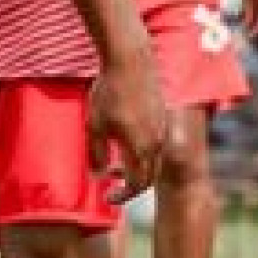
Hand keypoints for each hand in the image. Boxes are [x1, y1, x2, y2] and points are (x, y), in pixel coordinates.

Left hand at [89, 44, 165, 201]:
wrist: (130, 61)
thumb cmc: (108, 93)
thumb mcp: (95, 125)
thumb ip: (96, 153)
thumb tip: (98, 175)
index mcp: (140, 148)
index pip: (137, 185)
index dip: (122, 196)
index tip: (107, 196)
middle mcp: (156, 142)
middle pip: (149, 177)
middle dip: (132, 187)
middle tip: (112, 187)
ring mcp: (162, 129)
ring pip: (153, 160)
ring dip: (138, 169)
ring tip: (115, 167)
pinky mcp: (162, 117)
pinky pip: (156, 144)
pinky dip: (143, 153)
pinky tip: (124, 144)